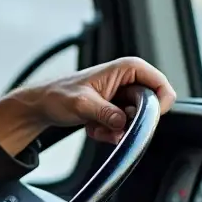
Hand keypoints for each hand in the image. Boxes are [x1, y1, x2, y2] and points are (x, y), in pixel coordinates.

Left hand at [0, 56, 176, 154]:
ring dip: (116, 129)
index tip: (144, 119)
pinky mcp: (116, 110)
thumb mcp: (81, 103)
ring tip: (95, 125)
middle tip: (110, 124)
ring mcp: (122, 97)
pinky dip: (109, 132)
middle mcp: (128, 81)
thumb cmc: (57, 95)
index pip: (160, 83)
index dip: (160, 103)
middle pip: (150, 107)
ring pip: (136, 121)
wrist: (41, 105)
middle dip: (131, 122)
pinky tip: (92, 127)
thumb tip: (123, 122)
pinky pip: (124, 127)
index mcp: (126, 69)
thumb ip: (104, 112)